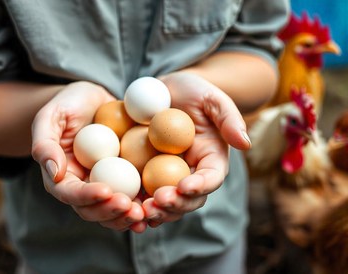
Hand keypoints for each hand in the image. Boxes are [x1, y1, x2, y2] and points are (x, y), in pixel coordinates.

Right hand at [31, 81, 146, 231]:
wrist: (92, 99)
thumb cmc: (68, 104)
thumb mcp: (50, 117)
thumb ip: (45, 144)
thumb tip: (55, 173)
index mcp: (62, 177)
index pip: (70, 194)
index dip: (87, 196)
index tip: (106, 190)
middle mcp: (83, 186)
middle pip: (93, 210)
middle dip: (110, 212)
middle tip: (129, 206)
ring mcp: (105, 184)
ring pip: (113, 210)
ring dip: (128, 216)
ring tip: (144, 213)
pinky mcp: (125, 179)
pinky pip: (134, 196)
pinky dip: (144, 204)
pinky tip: (158, 204)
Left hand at [143, 72, 250, 226]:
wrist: (164, 91)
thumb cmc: (192, 91)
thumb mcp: (212, 98)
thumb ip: (229, 119)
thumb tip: (245, 144)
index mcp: (211, 158)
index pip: (211, 178)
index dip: (201, 185)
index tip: (184, 186)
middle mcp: (191, 172)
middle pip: (189, 199)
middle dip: (176, 204)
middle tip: (158, 201)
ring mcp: (168, 176)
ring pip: (167, 202)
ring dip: (156, 210)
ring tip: (142, 210)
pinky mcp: (147, 174)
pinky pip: (143, 193)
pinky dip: (137, 203)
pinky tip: (127, 205)